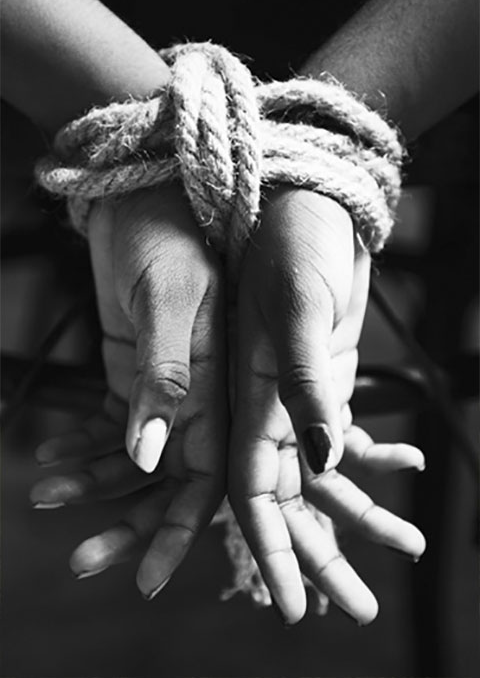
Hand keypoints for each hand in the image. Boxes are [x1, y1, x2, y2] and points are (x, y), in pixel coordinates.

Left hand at [32, 185, 227, 597]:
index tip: (147, 575)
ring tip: (44, 495)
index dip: (181, 528)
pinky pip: (111, 418)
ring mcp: (165, 381)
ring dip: (93, 483)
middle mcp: (199, 391)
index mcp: (221, 381)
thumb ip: (166, 372)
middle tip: (81, 560)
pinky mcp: (135, 365)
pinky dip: (81, 440)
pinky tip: (48, 449)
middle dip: (128, 522)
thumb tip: (150, 456)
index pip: (208, 474)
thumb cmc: (165, 229)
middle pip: (168, 478)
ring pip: (134, 454)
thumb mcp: (168, 295)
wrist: (140, 189)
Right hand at [229, 188, 424, 624]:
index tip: (294, 605)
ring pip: (326, 474)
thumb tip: (323, 460)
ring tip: (409, 546)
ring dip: (360, 516)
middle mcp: (267, 405)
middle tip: (358, 608)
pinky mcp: (324, 377)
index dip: (270, 548)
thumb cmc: (294, 241)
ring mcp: (297, 394)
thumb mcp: (301, 307)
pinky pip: (348, 433)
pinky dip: (378, 458)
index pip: (252, 490)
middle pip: (292, 498)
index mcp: (248, 396)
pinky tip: (408, 466)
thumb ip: (304, 382)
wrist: (310, 203)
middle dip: (321, 555)